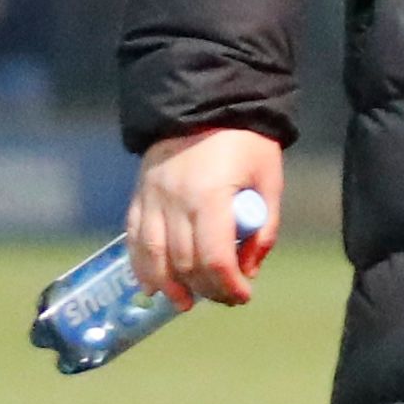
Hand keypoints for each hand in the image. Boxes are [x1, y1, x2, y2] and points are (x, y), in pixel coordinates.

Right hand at [128, 126, 283, 308]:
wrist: (205, 101)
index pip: (214, 257)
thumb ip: (264, 228)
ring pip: (153, 256)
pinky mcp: (139, 194)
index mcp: (210, 195)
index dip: (228, 285)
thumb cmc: (245, 142)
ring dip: (170, 286)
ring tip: (186, 302)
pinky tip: (152, 286)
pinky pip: (133, 238)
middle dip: (207, 289)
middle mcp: (175, 200)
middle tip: (225, 297)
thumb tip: (248, 269)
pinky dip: (141, 266)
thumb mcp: (269, 180)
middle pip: (185, 263)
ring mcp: (152, 197)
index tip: (243, 296)